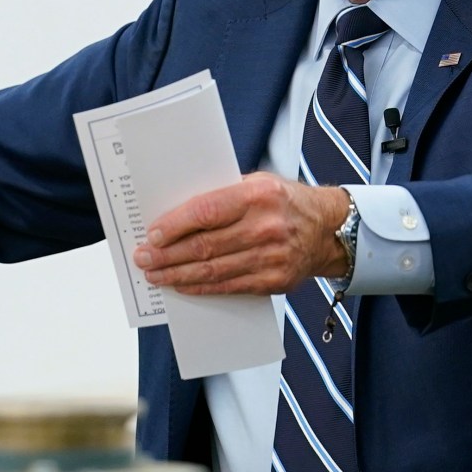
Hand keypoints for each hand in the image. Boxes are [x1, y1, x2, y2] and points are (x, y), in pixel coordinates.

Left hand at [134, 173, 349, 296]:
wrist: (327, 229)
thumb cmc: (286, 203)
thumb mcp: (257, 184)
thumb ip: (222, 196)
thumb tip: (176, 214)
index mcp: (258, 195)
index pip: (205, 212)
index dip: (174, 226)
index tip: (152, 235)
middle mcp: (266, 226)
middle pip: (204, 246)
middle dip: (167, 254)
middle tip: (144, 259)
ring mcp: (272, 257)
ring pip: (213, 271)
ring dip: (177, 274)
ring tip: (156, 274)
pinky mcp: (274, 281)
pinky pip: (229, 286)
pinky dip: (201, 288)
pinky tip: (183, 285)